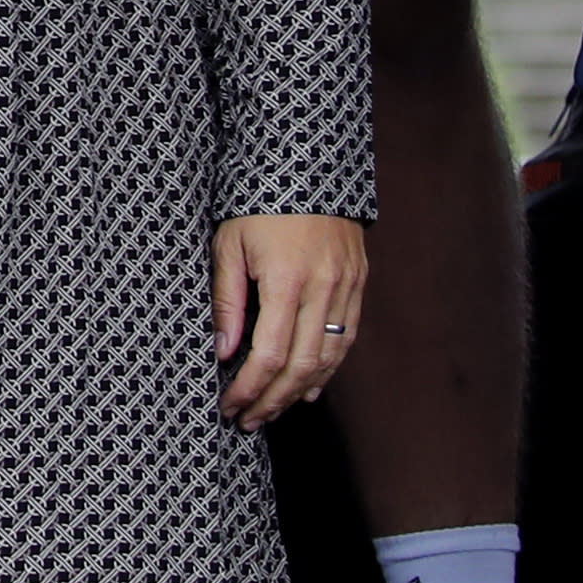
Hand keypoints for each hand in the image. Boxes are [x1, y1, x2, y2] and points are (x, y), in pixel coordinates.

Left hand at [209, 212, 367, 429]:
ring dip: (301, 392)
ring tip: (273, 410)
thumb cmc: (256, 201)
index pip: (270, 354)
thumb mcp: (229, 243)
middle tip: (249, 420)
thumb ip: (227, 299)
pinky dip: (327, 369)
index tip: (230, 405)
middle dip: (273, 400)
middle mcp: (324, 289)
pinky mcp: (358, 282)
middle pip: (302, 366)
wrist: (305, 162)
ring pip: (329, 358)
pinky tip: (309, 387)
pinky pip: (347, 339)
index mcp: (288, 280)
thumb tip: (224, 351)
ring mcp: (346, 287)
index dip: (250, 387)